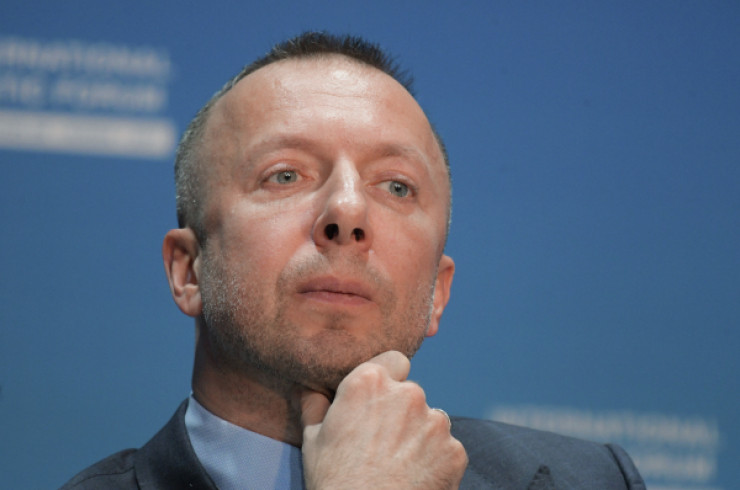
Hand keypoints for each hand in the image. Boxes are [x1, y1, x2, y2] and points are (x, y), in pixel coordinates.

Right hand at [299, 351, 467, 488]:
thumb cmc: (334, 483)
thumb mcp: (312, 441)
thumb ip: (314, 404)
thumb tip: (307, 386)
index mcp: (369, 383)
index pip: (393, 360)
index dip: (387, 378)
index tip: (378, 400)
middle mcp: (407, 393)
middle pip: (411, 392)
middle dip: (401, 411)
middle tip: (383, 442)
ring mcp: (434, 421)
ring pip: (430, 419)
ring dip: (419, 434)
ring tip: (398, 465)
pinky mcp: (454, 450)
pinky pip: (446, 447)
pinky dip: (435, 460)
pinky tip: (415, 478)